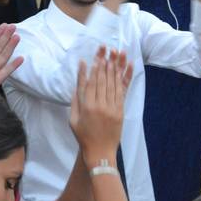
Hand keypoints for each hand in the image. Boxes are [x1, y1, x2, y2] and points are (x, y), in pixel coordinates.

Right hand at [69, 48, 132, 164]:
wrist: (100, 151)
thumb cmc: (83, 136)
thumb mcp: (73, 120)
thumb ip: (75, 102)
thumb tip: (77, 85)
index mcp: (86, 107)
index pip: (89, 84)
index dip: (89, 70)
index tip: (90, 58)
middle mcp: (100, 105)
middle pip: (102, 80)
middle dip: (103, 62)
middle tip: (104, 48)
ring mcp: (112, 107)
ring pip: (113, 82)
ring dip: (114, 66)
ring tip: (114, 52)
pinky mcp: (121, 109)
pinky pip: (123, 90)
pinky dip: (125, 76)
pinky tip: (127, 65)